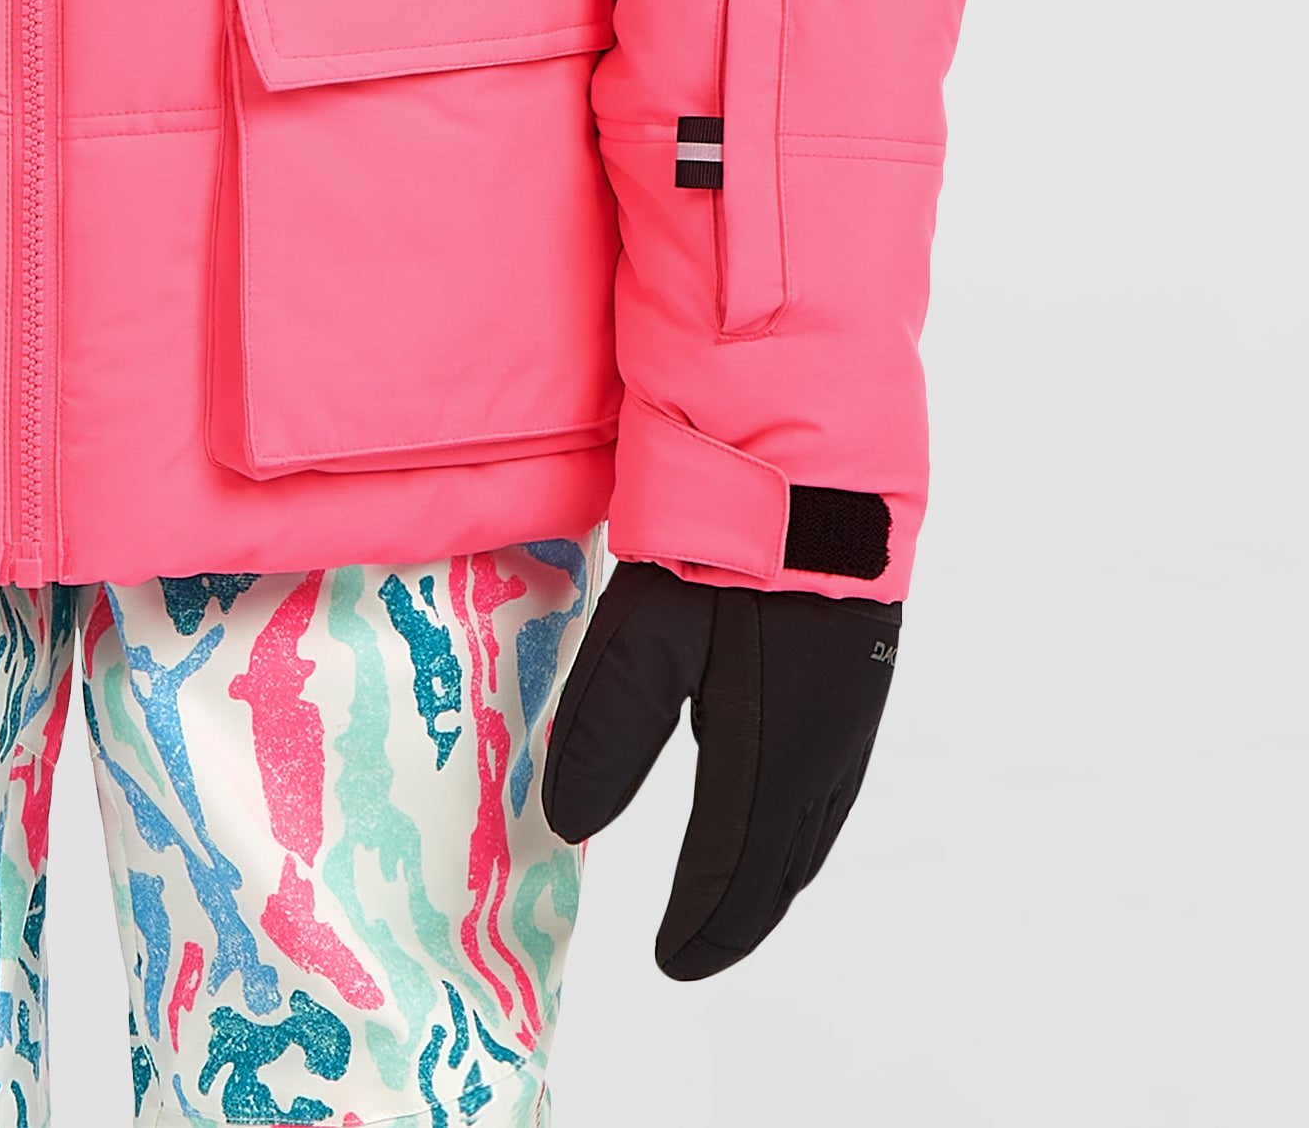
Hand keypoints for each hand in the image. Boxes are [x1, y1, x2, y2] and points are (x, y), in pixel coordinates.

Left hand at [540, 560, 899, 977]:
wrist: (815, 468)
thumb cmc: (726, 550)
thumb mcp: (646, 635)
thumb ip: (608, 734)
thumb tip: (571, 823)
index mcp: (777, 757)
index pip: (736, 871)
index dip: (702, 923)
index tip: (669, 962)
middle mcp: (828, 749)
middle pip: (786, 863)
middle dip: (742, 914)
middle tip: (698, 949)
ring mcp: (852, 710)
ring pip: (815, 825)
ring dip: (776, 873)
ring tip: (735, 902)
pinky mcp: (859, 672)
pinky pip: (831, 783)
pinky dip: (800, 824)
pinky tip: (779, 812)